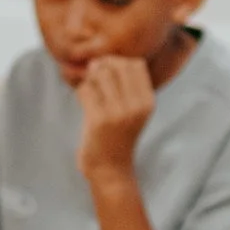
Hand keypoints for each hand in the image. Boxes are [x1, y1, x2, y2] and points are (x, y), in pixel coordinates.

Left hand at [76, 55, 158, 184]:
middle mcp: (136, 106)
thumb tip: (99, 60)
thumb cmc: (118, 136)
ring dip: (90, 80)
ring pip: (100, 74)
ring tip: (91, 95)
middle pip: (117, 65)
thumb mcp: (132, 110)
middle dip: (102, 68)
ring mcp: (118, 113)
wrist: (111, 169)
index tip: (108, 75)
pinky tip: (85, 105)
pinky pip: (85, 90)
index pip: (135, 64)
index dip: (118, 63)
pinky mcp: (99, 120)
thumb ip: (124, 85)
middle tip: (95, 82)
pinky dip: (81, 93)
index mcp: (148, 102)